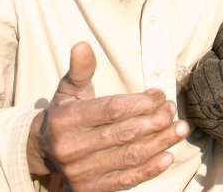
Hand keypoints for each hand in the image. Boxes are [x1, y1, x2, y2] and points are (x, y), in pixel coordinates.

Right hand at [27, 42, 189, 191]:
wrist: (42, 153)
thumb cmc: (64, 115)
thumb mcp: (68, 90)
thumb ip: (80, 70)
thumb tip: (83, 45)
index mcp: (66, 120)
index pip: (111, 110)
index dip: (140, 102)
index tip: (159, 94)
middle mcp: (71, 148)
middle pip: (123, 133)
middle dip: (154, 120)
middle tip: (172, 110)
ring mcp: (80, 172)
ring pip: (128, 157)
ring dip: (159, 143)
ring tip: (180, 129)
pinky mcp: (90, 189)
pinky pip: (125, 180)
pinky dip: (149, 169)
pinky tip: (168, 156)